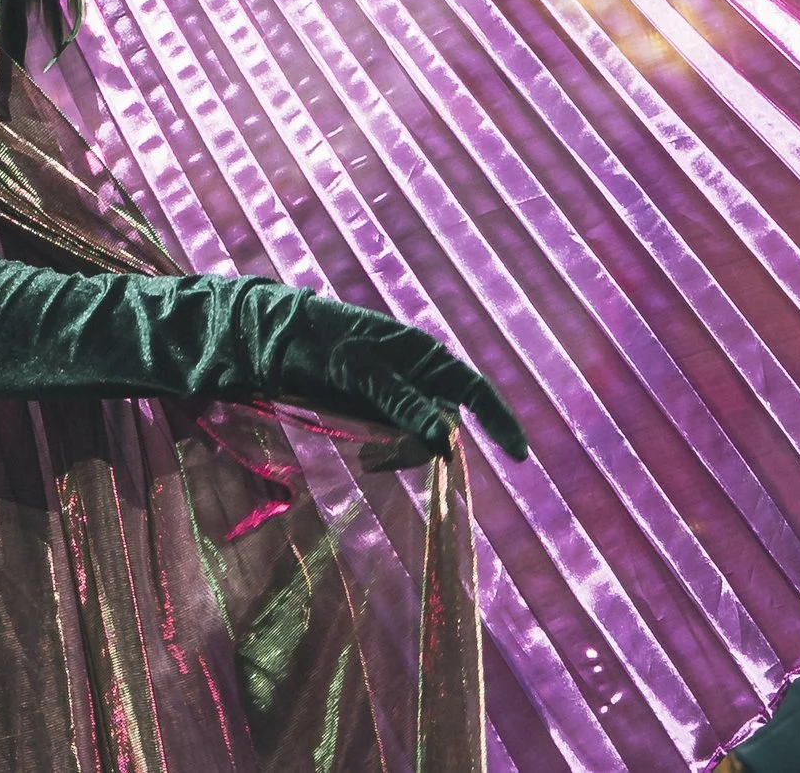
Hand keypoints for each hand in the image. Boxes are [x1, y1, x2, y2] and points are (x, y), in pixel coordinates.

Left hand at [254, 289, 528, 460]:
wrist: (279, 339)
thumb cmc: (325, 343)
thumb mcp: (365, 372)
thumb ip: (405, 404)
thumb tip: (445, 441)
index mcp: (425, 356)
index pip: (475, 390)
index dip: (500, 420)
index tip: (520, 455)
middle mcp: (417, 373)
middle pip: (444, 421)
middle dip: (425, 446)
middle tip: (381, 461)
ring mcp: (397, 391)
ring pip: (419, 433)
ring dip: (402, 452)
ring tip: (368, 460)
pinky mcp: (375, 406)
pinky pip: (397, 435)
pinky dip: (388, 450)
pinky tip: (367, 458)